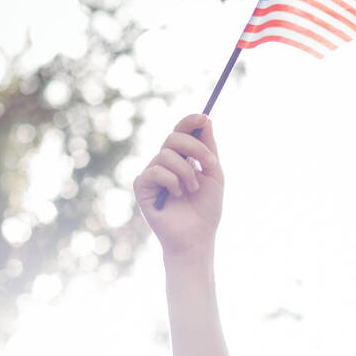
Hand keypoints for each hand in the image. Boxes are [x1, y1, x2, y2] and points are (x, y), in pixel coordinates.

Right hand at [133, 113, 223, 256]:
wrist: (196, 238)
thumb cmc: (206, 211)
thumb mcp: (214, 175)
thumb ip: (208, 149)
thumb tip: (206, 119)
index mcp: (181, 158)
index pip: (181, 132)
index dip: (190, 121)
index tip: (204, 118)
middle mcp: (164, 163)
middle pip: (173, 137)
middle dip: (195, 148)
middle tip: (209, 165)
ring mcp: (152, 174)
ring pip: (166, 155)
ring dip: (186, 172)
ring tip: (191, 191)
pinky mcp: (141, 187)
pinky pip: (155, 171)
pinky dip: (171, 181)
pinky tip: (176, 196)